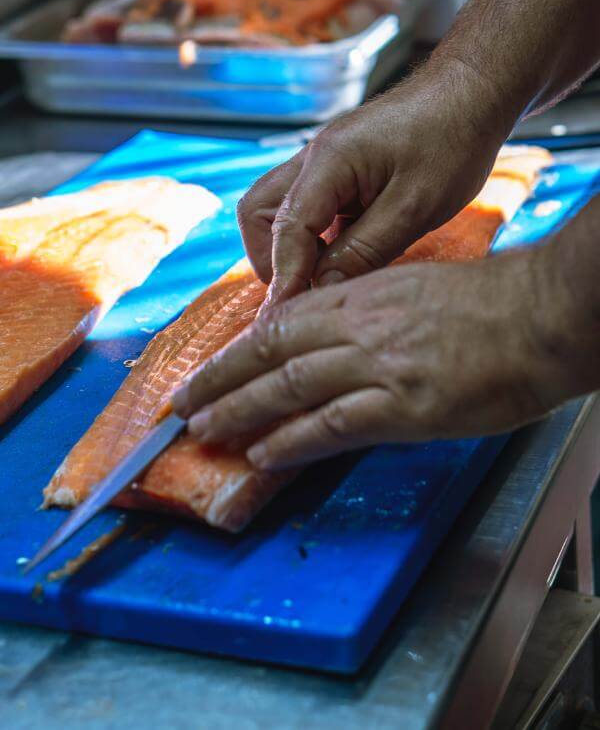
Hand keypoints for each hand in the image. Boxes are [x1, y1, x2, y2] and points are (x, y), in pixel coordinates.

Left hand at [173, 244, 575, 470]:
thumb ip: (373, 309)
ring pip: (289, 387)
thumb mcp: (418, 287)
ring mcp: (379, 365)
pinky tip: (264, 455)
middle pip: (270, 352)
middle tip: (182, 404)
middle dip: (219, 380)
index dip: (239, 349)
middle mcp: (360, 325)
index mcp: (364, 293)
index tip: (211, 367)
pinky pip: (333, 425)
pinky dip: (292, 441)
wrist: (542, 314)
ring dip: (240, 411)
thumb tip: (339, 337)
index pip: (282, 322)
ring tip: (204, 430)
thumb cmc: (492, 300)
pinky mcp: (406, 405)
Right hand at [237, 59, 512, 307]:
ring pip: (275, 209)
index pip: (287, 229)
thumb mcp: (415, 208)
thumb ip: (364, 251)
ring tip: (319, 280)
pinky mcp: (338, 170)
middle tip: (300, 295)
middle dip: (271, 259)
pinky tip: (340, 258)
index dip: (286, 277)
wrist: (472, 93)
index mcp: (329, 162)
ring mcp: (323, 162)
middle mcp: (313, 159)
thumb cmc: (452, 142)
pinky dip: (311, 237)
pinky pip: (306, 207)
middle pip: (258, 213)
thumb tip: (321, 290)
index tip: (289, 317)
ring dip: (288, 248)